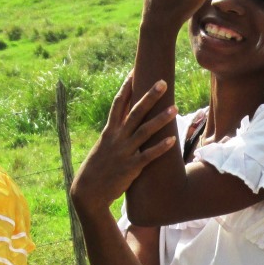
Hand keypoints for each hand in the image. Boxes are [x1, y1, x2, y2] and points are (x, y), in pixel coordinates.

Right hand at [71, 76, 176, 211]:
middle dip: (149, 96)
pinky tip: (173, 140)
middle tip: (162, 82)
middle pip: (135, 112)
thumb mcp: (103, 148)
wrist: (88, 193)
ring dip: (160, 119)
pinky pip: (148, 155)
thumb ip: (115, 135)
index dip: (126, 87)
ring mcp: (124, 152)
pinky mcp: (130, 168)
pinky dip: (160, 148)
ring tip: (175, 107)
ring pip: (144, 131)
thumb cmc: (96, 170)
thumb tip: (124, 123)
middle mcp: (116, 138)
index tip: (135, 71)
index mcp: (109, 131)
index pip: (118, 104)